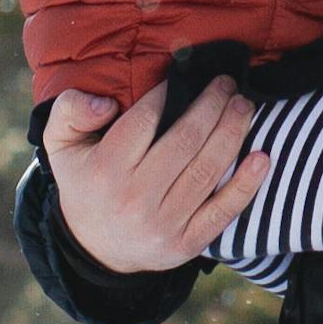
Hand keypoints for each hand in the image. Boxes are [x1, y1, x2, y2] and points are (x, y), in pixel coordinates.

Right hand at [43, 76, 271, 275]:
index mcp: (106, 169)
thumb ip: (70, 111)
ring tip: (244, 106)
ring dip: (233, 132)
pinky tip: (262, 158)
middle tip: (228, 84)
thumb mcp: (60, 145)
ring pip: (208, 171)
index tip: (188, 74)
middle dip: (212, 106)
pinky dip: (246, 185)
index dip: (172, 93)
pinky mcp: (187, 244)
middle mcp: (136, 197)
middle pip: (185, 141)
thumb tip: (105, 103)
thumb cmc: (85, 183)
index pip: (146, 121)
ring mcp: (164, 224)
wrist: (96, 249)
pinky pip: (223, 212)